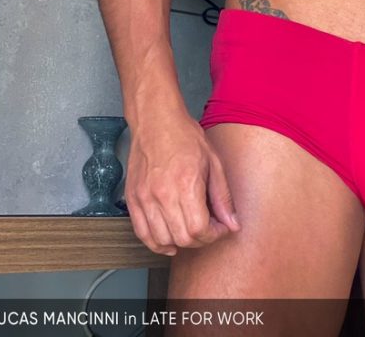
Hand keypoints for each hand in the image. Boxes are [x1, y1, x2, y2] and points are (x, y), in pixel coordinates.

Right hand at [124, 111, 239, 255]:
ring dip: (180, 243)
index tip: (220, 227)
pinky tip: (169, 240)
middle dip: (201, 240)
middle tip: (209, 229)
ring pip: (161, 240)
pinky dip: (156, 243)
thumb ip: (223, 196)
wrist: (155, 120)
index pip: (199, 229)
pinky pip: (142, 233)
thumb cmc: (183, 136)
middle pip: (182, 238)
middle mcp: (162, 194)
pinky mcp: (132, 199)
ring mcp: (144, 198)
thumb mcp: (213, 162)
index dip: (214, 234)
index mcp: (186, 183)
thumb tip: (232, 223)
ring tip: (190, 231)